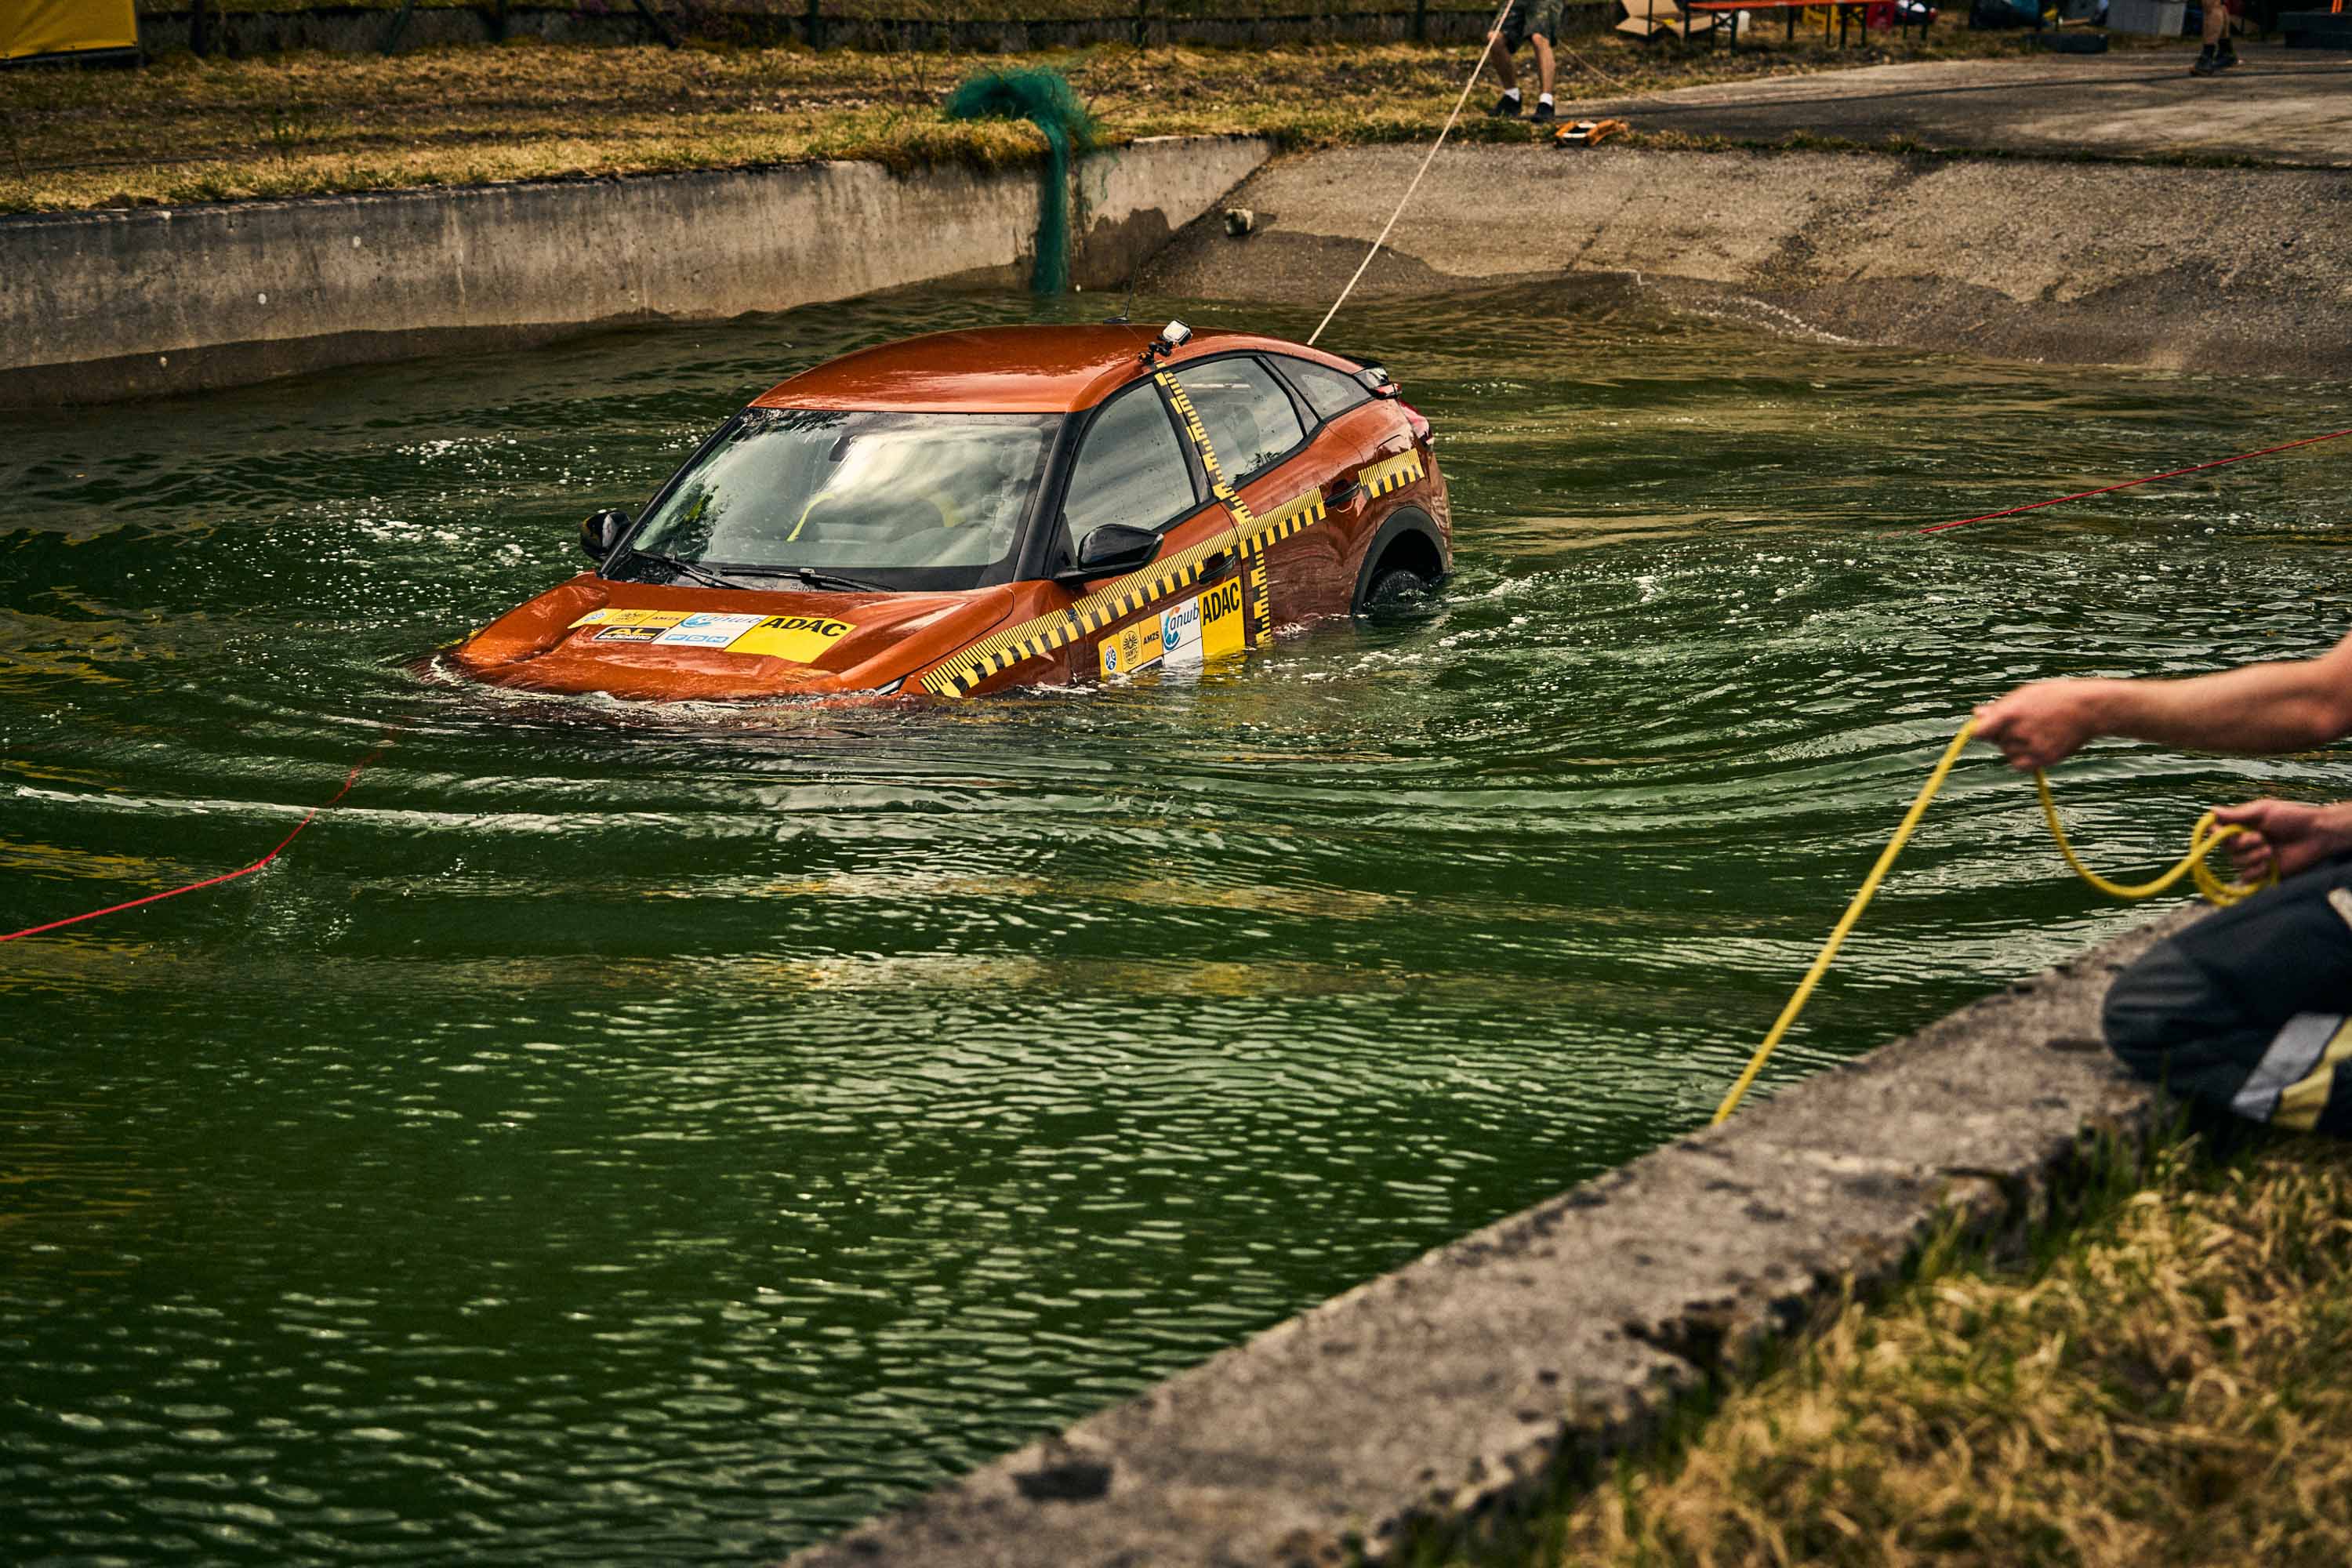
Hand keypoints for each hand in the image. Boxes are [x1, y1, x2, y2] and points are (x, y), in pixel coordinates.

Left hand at [1973, 680, 2111, 770]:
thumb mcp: (2025, 695)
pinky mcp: (2045, 759)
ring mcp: (2032, 747)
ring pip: (2008, 753)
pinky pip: (2020, 765)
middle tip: (2025, 722)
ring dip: (2015, 746)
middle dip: (2003, 734)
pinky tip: (2034, 746)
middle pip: (1996, 742)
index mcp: (2011, 713)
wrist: (2088, 708)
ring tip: (2036, 731)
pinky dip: (2022, 759)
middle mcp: (2019, 732)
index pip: (1979, 732)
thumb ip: (1999, 708)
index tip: (1986, 729)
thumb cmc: (2055, 697)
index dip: (1981, 731)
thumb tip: (1976, 714)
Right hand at [2209, 798, 2351, 881]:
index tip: (2225, 832)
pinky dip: (2256, 872)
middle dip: (2243, 845)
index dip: (2217, 834)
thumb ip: (2237, 814)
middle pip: (2226, 849)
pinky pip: (2247, 878)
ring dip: (2253, 857)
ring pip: (2236, 863)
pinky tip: (2269, 865)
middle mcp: (2245, 842)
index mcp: (2242, 826)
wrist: (2316, 835)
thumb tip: (2211, 810)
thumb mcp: (2263, 811)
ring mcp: (2253, 857)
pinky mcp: (2263, 872)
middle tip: (2262, 838)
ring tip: (2271, 851)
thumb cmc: (2293, 817)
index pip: (2217, 832)